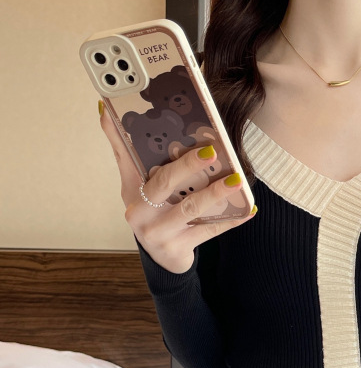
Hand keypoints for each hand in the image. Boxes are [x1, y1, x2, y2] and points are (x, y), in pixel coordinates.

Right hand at [98, 99, 256, 274]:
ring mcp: (158, 232)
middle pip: (165, 183)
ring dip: (216, 193)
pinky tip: (248, 209)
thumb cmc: (153, 213)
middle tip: (211, 152)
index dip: (127, 136)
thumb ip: (126, 152)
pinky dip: (231, 220)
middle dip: (188, 165)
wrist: (162, 258)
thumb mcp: (135, 185)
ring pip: (190, 209)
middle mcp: (140, 212)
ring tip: (237, 179)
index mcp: (131, 190)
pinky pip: (209, 230)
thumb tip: (106, 109)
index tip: (142, 116)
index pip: (127, 157)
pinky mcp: (178, 248)